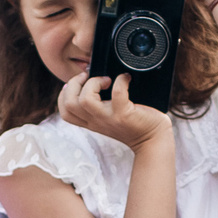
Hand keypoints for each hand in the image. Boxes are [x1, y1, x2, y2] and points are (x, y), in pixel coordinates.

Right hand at [59, 66, 173, 151]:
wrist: (152, 140)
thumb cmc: (134, 124)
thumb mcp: (110, 116)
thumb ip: (99, 104)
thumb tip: (93, 77)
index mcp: (91, 121)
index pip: (65, 112)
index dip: (65, 94)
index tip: (79, 83)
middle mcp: (96, 121)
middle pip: (70, 104)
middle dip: (75, 83)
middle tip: (90, 77)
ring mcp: (109, 119)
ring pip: (85, 100)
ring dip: (93, 83)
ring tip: (106, 80)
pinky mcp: (124, 115)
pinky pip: (117, 94)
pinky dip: (121, 81)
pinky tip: (126, 78)